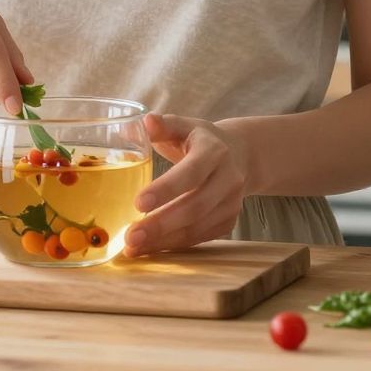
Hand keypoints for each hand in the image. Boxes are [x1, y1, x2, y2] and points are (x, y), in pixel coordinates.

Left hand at [122, 113, 255, 257]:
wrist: (239, 155)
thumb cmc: (199, 139)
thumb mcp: (183, 125)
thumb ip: (162, 125)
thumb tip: (145, 122)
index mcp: (213, 150)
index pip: (192, 172)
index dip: (167, 189)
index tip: (138, 203)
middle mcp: (228, 178)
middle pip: (196, 206)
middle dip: (162, 224)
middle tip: (131, 236)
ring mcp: (231, 202)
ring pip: (198, 227)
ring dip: (165, 240)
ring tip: (134, 247)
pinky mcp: (229, 220)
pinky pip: (201, 238)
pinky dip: (174, 245)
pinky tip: (150, 248)